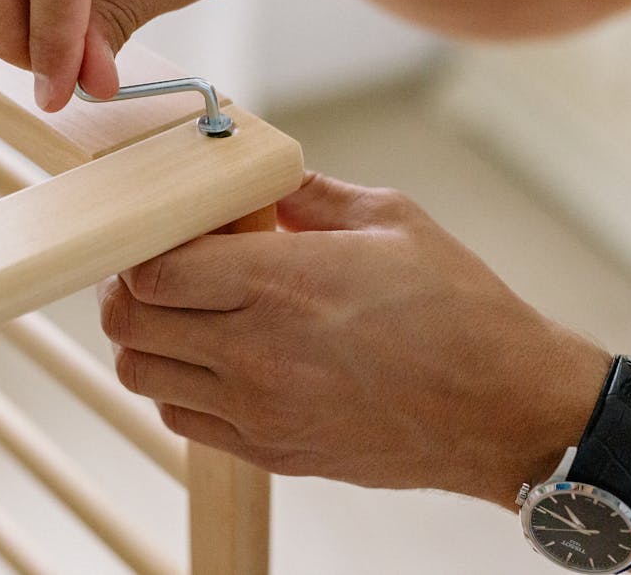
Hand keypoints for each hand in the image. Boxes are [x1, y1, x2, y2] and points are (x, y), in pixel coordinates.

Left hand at [97, 172, 609, 497]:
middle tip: (155, 265)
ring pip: (142, 374)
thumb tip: (260, 179)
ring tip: (183, 310)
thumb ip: (309, 194)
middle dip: (126, 286)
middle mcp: (257, 351)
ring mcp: (259, 410)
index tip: (159, 230)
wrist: (504, 408)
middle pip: (129, 322)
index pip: (152, 269)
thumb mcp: (391, 220)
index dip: (139, 246)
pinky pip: (182, 418)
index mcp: (282, 282)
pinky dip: (177, 384)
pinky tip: (213, 357)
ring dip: (147, 336)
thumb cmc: (458, 309)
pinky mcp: (270, 451)